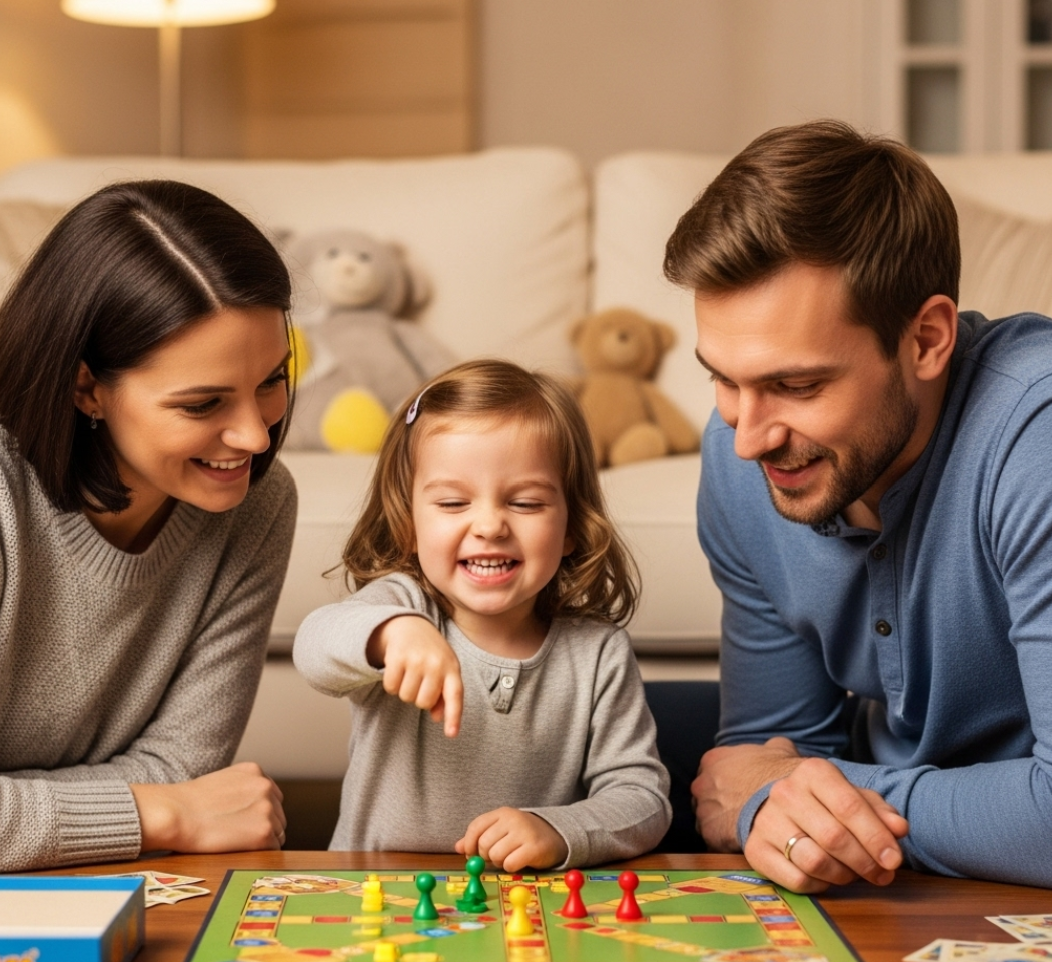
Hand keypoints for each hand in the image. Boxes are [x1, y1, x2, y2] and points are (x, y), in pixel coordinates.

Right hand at [131, 762, 285, 853]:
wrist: (175, 814)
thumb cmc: (188, 803)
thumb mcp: (223, 782)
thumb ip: (243, 788)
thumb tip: (253, 806)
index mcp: (255, 771)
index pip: (272, 796)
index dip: (259, 812)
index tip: (246, 822)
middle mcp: (266, 786)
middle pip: (278, 814)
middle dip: (264, 825)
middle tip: (240, 836)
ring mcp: (267, 809)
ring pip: (277, 831)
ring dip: (262, 839)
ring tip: (237, 843)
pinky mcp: (264, 832)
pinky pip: (273, 848)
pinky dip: (260, 852)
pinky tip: (240, 850)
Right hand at [367, 615, 463, 736]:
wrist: (411, 625)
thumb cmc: (430, 654)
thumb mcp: (444, 670)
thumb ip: (445, 695)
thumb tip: (439, 718)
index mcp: (452, 668)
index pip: (455, 695)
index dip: (454, 716)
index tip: (451, 735)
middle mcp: (436, 663)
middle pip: (423, 702)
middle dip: (418, 697)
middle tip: (419, 681)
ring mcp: (416, 659)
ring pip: (405, 696)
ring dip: (404, 690)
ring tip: (409, 673)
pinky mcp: (397, 656)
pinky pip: (390, 686)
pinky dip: (391, 683)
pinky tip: (397, 670)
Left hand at [456, 807, 567, 871]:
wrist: (555, 836)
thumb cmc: (522, 834)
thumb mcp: (501, 830)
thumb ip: (479, 837)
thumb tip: (458, 847)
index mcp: (502, 812)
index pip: (476, 827)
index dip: (470, 844)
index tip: (472, 854)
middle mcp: (513, 819)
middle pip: (484, 844)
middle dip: (486, 856)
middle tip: (497, 856)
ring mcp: (524, 832)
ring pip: (495, 855)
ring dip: (499, 862)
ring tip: (509, 857)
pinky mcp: (534, 848)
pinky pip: (510, 864)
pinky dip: (511, 867)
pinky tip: (518, 862)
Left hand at [693, 737, 804, 850]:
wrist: (787, 805)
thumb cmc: (782, 774)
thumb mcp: (779, 749)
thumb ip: (768, 748)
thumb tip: (775, 748)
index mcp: (713, 760)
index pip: (712, 772)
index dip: (727, 783)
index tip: (739, 791)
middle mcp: (702, 784)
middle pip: (706, 796)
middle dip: (720, 803)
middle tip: (742, 812)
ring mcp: (703, 811)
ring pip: (708, 819)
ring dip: (722, 824)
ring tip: (745, 829)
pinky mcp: (710, 836)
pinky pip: (714, 841)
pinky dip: (726, 843)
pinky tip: (745, 842)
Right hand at [744, 757, 907, 892]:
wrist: (772, 800)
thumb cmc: (822, 800)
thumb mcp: (851, 795)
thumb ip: (879, 811)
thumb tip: (899, 828)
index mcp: (813, 772)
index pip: (849, 806)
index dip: (876, 837)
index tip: (894, 860)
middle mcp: (786, 793)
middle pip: (834, 837)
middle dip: (865, 862)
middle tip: (882, 874)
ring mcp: (767, 821)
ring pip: (815, 862)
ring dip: (844, 876)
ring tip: (853, 874)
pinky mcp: (755, 849)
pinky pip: (796, 880)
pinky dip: (820, 885)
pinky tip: (827, 877)